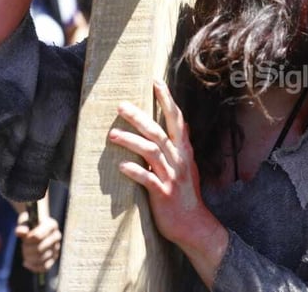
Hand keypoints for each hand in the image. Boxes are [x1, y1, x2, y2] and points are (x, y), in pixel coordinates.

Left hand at [15, 212, 61, 272]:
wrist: (38, 227)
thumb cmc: (30, 223)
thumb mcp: (25, 221)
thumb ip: (22, 226)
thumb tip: (20, 232)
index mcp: (51, 225)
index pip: (38, 237)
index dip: (28, 239)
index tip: (25, 238)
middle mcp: (56, 236)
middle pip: (39, 249)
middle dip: (27, 249)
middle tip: (23, 246)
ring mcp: (56, 248)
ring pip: (41, 259)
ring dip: (29, 258)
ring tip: (25, 253)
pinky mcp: (54, 257)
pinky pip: (45, 267)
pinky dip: (34, 267)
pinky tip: (26, 263)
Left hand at [109, 81, 223, 249]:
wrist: (194, 225)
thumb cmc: (185, 194)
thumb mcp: (188, 165)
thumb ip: (181, 146)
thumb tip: (179, 125)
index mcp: (184, 151)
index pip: (177, 119)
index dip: (167, 100)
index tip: (155, 81)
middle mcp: (180, 160)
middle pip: (159, 132)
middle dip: (139, 117)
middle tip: (121, 105)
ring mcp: (172, 177)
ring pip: (151, 152)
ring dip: (131, 141)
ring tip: (112, 134)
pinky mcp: (163, 194)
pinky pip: (147, 179)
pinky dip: (134, 171)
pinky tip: (120, 166)